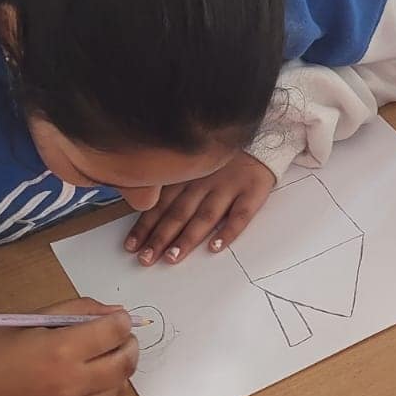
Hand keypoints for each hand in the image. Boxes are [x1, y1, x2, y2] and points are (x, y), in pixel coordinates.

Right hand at [0, 297, 136, 395]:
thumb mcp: (34, 319)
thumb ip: (78, 310)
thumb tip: (116, 313)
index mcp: (61, 350)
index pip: (114, 332)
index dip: (122, 322)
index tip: (119, 319)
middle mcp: (71, 382)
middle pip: (124, 362)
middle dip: (129, 344)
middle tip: (122, 337)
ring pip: (119, 387)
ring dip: (120, 369)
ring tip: (107, 357)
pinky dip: (104, 390)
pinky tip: (91, 379)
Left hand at [124, 152, 273, 264]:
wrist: (264, 137)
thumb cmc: (225, 156)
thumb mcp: (194, 160)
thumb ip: (174, 182)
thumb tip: (143, 205)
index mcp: (187, 175)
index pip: (161, 204)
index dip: (145, 226)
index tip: (131, 246)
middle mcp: (204, 182)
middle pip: (179, 213)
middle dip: (160, 237)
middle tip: (146, 258)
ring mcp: (228, 187)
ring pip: (204, 216)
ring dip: (187, 238)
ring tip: (173, 257)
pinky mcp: (252, 191)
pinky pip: (240, 214)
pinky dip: (228, 231)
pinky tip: (215, 247)